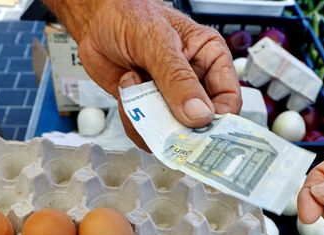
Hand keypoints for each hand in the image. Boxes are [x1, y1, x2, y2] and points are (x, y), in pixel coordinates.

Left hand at [45, 0, 240, 148]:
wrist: (94, 19)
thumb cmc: (129, 14)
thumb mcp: (157, 42)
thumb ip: (177, 79)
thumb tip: (199, 114)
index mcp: (209, 58)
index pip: (228, 98)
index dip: (219, 119)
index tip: (202, 130)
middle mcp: (193, 81)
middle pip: (201, 122)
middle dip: (181, 127)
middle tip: (165, 125)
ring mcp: (170, 97)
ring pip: (172, 131)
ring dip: (153, 123)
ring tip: (137, 96)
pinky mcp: (147, 107)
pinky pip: (148, 131)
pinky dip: (135, 123)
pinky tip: (126, 96)